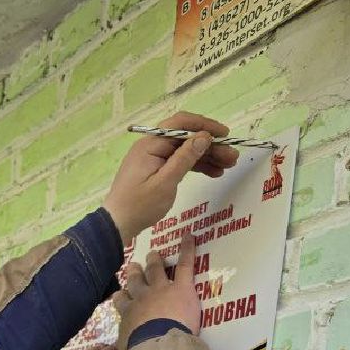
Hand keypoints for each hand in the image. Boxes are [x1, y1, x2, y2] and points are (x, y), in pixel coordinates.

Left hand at [101, 112, 239, 242]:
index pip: (180, 124)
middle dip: (211, 145)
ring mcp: (154, 159)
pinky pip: (179, 163)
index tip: (225, 135)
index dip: (205, 126)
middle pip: (186, 139)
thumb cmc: (139, 205)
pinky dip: (196, 166)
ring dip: (207, 157)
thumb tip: (204, 136)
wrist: (117, 225)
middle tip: (233, 157)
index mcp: (150, 144)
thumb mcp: (165, 183)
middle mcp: (152, 147)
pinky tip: (214, 172)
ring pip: (185, 151)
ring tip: (228, 165)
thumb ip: (185, 158)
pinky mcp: (156, 170)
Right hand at [113, 233, 200, 346]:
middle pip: (136, 282)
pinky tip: (189, 236)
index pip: (122, 301)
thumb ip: (127, 349)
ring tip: (154, 254)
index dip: (121, 296)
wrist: (157, 345)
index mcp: (129, 315)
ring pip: (156, 271)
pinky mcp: (182, 287)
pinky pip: (185, 265)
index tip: (120, 294)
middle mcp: (142, 298)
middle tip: (134, 266)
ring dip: (154, 261)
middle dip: (135, 274)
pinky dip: (187, 250)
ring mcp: (161, 289)